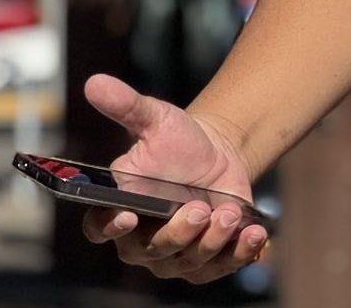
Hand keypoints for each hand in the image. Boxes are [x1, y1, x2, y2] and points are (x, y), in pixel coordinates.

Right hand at [80, 73, 268, 283]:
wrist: (218, 153)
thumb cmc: (177, 140)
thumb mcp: (155, 118)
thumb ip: (126, 105)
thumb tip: (95, 82)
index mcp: (119, 208)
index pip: (100, 226)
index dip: (109, 226)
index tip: (127, 215)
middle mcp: (141, 240)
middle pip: (150, 250)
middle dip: (177, 232)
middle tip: (199, 208)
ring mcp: (175, 254)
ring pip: (187, 261)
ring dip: (210, 242)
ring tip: (228, 214)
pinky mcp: (208, 258)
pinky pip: (220, 267)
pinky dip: (239, 254)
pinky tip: (255, 235)